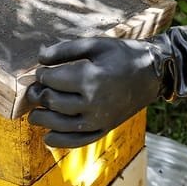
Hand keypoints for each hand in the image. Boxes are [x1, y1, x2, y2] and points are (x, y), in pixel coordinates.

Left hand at [26, 37, 166, 147]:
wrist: (152, 73)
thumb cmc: (123, 55)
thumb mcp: (96, 44)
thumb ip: (66, 49)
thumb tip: (40, 57)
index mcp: (90, 78)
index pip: (51, 80)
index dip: (41, 75)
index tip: (42, 71)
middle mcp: (93, 102)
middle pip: (51, 102)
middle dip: (37, 95)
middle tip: (35, 89)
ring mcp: (99, 119)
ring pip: (59, 124)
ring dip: (41, 119)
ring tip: (34, 113)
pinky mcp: (104, 129)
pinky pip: (77, 141)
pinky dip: (59, 141)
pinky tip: (47, 136)